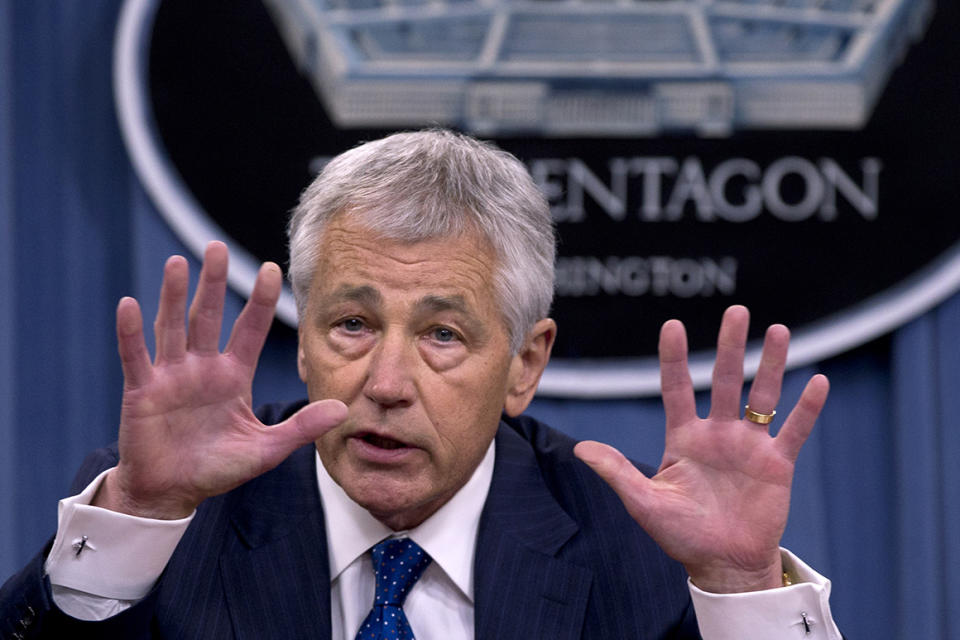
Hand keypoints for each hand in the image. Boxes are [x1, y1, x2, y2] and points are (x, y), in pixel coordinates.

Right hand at [95, 242, 346, 518]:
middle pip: (207, 317)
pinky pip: (135, 356)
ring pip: (172, 327)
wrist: (171, 493)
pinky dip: (131, 332)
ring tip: (178, 263)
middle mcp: (202, 368)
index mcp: (232, 376)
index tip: (272, 268)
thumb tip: (343, 409)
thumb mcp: (266, 449)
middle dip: (212, 283)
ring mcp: (171, 376)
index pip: (249, 330)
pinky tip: (130, 303)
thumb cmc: (218, 469)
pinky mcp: (142, 390)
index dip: (259, 301)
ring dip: (173, 296)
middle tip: (217, 246)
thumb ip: (302, 428)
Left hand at [574, 305, 828, 592]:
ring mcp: (749, 446)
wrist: (722, 565)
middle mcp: (717, 434)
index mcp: (684, 438)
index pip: (677, 389)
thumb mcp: (644, 503)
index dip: (674, 359)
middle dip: (729, 346)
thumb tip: (580, 449)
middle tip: (737, 310)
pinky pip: (794, 431)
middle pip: (725, 380)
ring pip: (762, 397)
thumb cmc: (681, 535)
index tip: (672, 325)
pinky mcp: (777, 464)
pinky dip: (807, 408)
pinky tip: (818, 380)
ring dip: (770, 364)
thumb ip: (617, 472)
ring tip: (778, 330)